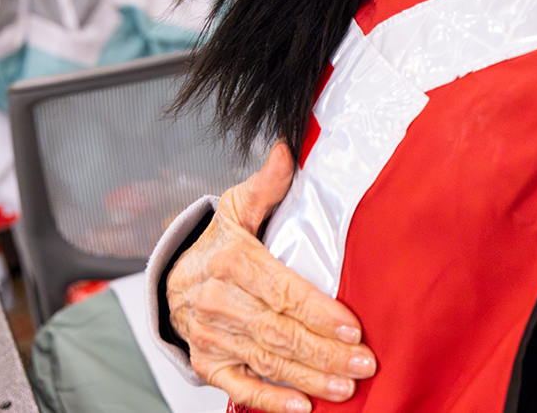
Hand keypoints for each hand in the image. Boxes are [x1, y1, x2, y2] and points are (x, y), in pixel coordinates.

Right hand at [166, 144, 376, 412]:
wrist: (172, 278)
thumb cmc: (218, 242)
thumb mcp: (239, 207)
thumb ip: (269, 184)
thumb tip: (288, 149)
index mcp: (230, 262)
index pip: (283, 290)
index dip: (318, 312)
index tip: (353, 326)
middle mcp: (218, 303)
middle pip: (279, 331)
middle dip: (325, 351)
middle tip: (364, 362)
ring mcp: (212, 337)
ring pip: (267, 360)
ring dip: (310, 377)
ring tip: (348, 384)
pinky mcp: (209, 363)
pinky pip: (240, 387)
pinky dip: (269, 401)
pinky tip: (302, 408)